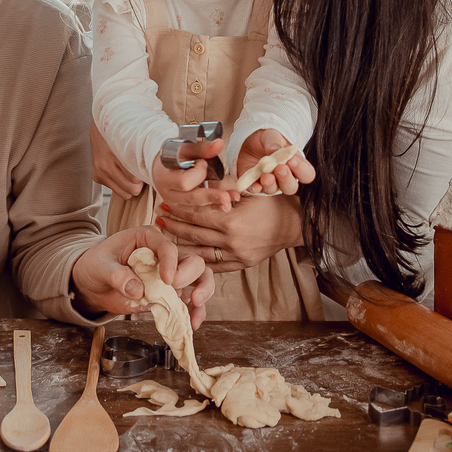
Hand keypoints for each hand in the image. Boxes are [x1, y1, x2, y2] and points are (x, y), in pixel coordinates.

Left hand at [71, 225, 214, 328]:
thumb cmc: (96, 265)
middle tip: (174, 288)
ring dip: (203, 291)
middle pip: (192, 259)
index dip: (170, 262)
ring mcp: (171, 274)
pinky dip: (196, 311)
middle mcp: (164, 254)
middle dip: (189, 275)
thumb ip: (118, 275)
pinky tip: (193, 323)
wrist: (93, 284)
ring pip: (200, 277)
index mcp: (147, 238)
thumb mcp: (101, 267)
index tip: (167, 280)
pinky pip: (191, 301)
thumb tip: (138, 290)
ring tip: (195, 304)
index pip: (167, 246)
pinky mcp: (171, 294)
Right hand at [90, 120, 142, 198]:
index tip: (148, 172)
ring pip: (124, 194)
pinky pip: (116, 191)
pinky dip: (121, 186)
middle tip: (141, 176)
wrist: (99, 131)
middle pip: (132, 188)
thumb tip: (155, 172)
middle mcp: (106, 165)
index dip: (145, 177)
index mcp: (116, 154)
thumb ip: (142, 155)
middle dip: (139, 185)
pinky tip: (121, 175)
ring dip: (130, 187)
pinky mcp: (97, 177)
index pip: (136, 178)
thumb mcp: (132, 141)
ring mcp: (100, 172)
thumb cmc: (120, 135)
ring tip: (132, 177)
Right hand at [150, 139, 231, 211]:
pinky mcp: (184, 208)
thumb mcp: (185, 148)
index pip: (184, 182)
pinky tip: (227, 203)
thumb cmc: (173, 156)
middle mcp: (168, 194)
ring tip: (232, 199)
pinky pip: (200, 210)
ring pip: (198, 207)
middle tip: (227, 197)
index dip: (197, 174)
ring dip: (216, 204)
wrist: (162, 166)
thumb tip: (219, 144)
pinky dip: (215, 206)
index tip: (203, 163)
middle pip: (192, 198)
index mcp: (165, 178)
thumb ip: (202, 148)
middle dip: (211, 196)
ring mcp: (176, 203)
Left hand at [160, 192, 304, 271]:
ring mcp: (236, 255)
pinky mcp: (241, 264)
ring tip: (167, 237)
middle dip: (174, 226)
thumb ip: (223, 191)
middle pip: (194, 234)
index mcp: (231, 221)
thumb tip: (200, 186)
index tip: (165, 205)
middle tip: (159, 220)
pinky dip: (199, 260)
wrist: (293, 224)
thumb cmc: (269, 203)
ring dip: (182, 244)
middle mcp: (231, 241)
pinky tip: (187, 255)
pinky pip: (215, 265)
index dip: (179, 211)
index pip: (196, 216)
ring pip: (201, 252)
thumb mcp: (246, 192)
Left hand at [236, 129, 315, 194]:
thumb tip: (275, 149)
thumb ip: (274, 141)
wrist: (249, 142)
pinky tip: (254, 185)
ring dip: (270, 184)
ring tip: (266, 176)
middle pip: (291, 187)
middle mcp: (285, 177)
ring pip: (274, 190)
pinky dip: (256, 188)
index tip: (292, 160)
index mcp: (296, 164)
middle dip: (286, 179)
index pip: (306, 174)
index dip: (301, 170)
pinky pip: (256, 190)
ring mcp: (270, 183)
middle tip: (280, 169)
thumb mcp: (271, 135)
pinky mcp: (255, 184)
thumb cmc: (268, 139)